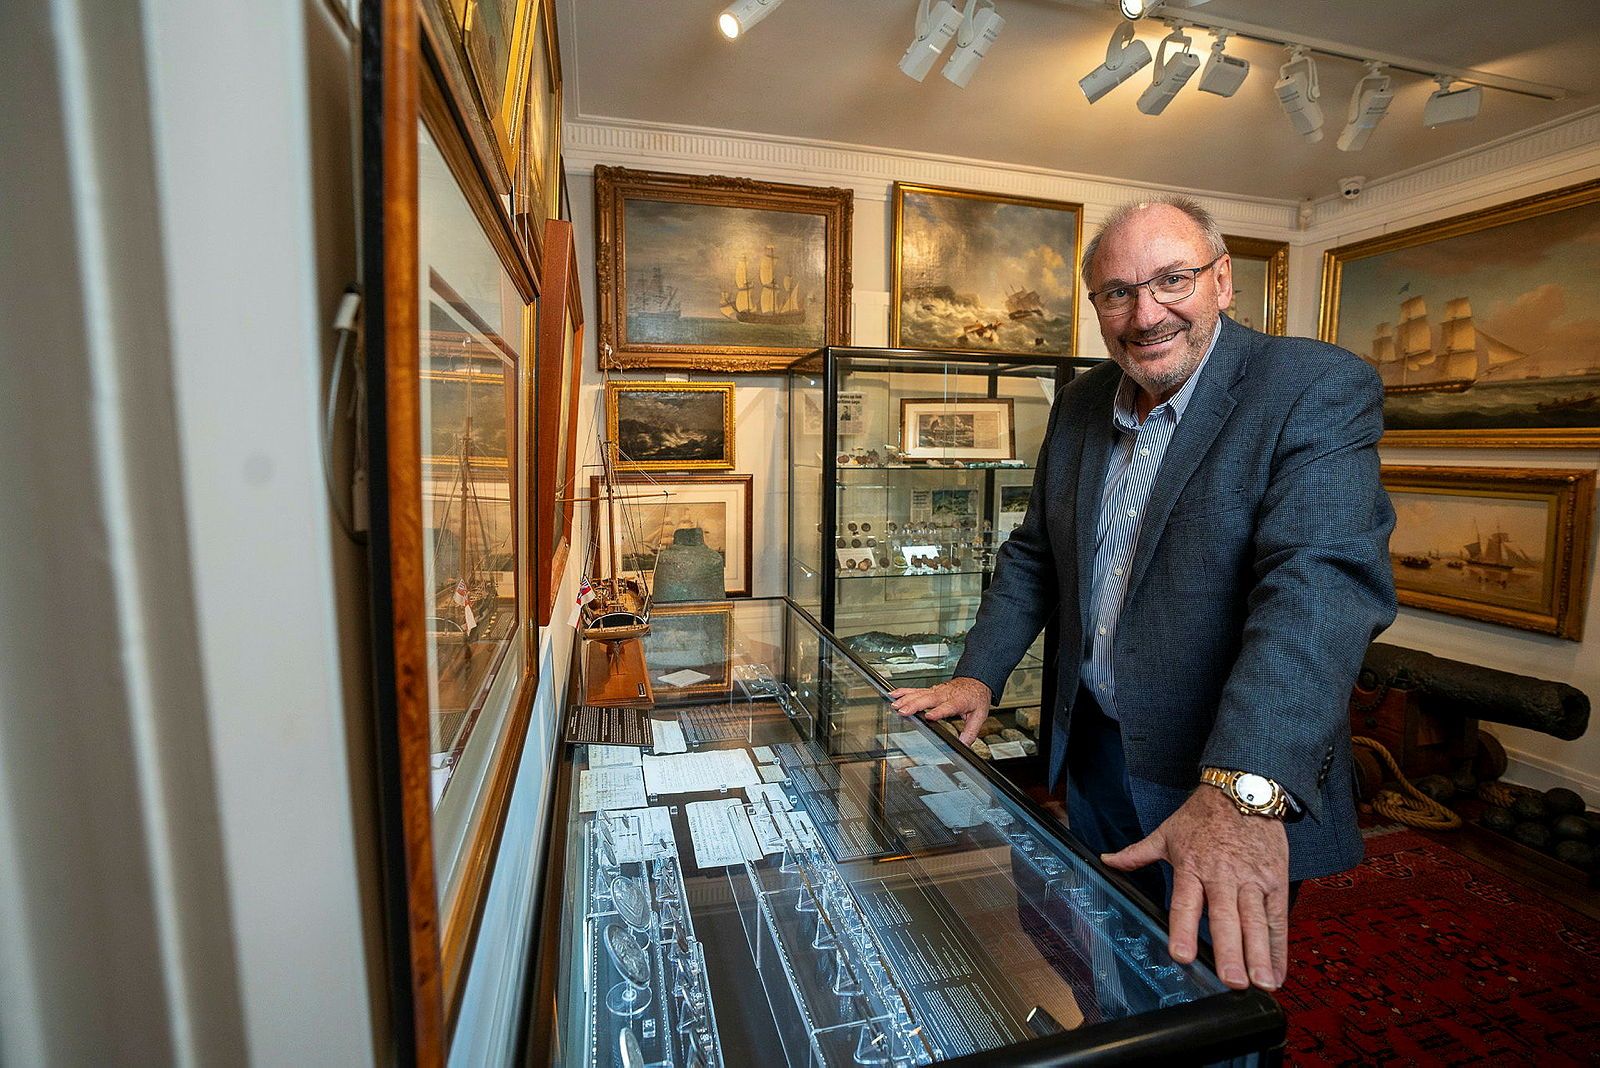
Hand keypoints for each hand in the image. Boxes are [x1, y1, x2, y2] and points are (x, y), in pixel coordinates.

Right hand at [888, 677, 992, 745]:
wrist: (975, 681)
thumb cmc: (976, 697)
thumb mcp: (980, 716)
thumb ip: (971, 732)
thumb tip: (963, 745)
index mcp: (958, 702)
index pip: (947, 707)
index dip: (938, 712)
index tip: (929, 716)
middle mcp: (945, 695)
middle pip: (929, 699)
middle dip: (915, 705)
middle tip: (904, 711)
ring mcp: (937, 691)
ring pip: (920, 694)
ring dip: (906, 699)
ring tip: (896, 705)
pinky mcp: (931, 690)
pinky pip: (916, 690)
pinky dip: (904, 691)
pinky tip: (894, 694)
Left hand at [1101, 784, 1289, 991]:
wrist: (1244, 789)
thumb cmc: (1203, 815)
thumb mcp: (1167, 832)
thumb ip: (1137, 853)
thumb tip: (1107, 861)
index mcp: (1192, 867)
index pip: (1186, 903)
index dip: (1183, 929)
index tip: (1181, 955)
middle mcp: (1222, 877)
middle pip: (1225, 919)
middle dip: (1229, 952)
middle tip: (1232, 981)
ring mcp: (1252, 880)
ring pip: (1255, 922)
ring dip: (1259, 954)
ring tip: (1260, 984)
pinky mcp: (1275, 880)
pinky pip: (1277, 918)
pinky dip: (1279, 947)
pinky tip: (1277, 973)